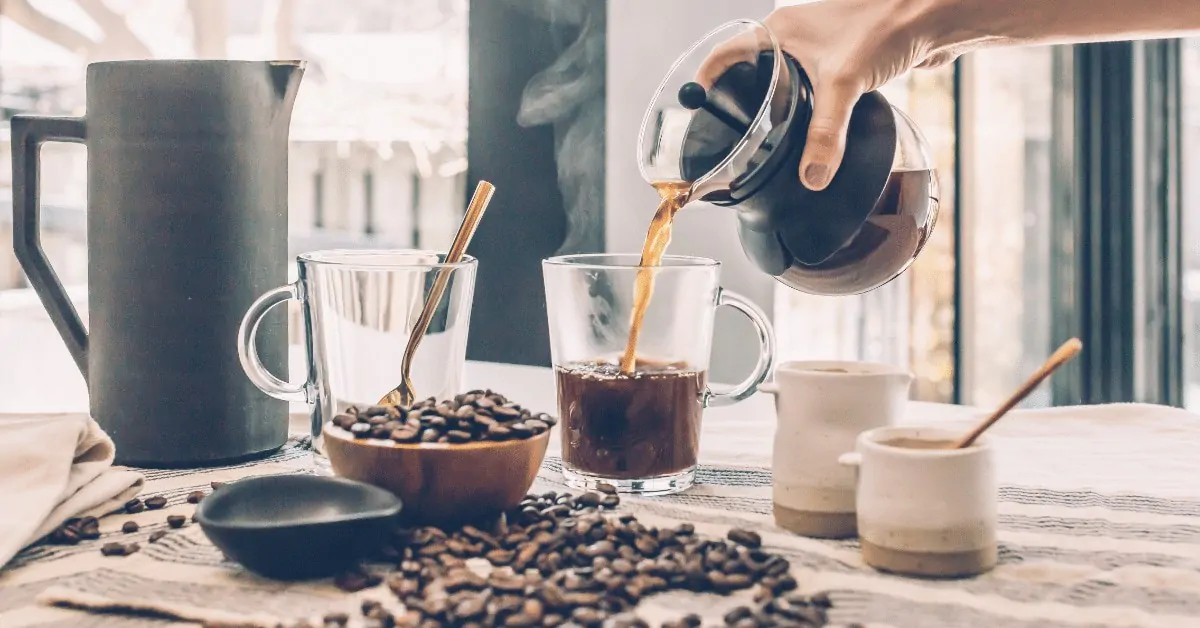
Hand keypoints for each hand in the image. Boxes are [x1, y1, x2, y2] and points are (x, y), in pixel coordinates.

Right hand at [697, 0, 953, 190]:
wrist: (933, 14)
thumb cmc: (885, 25)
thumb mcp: (844, 85)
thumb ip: (825, 135)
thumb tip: (811, 178)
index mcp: (778, 30)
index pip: (725, 55)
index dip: (707, 81)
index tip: (696, 109)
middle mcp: (794, 36)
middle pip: (752, 71)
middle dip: (742, 102)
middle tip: (734, 135)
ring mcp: (819, 47)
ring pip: (785, 81)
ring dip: (777, 107)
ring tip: (768, 139)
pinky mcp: (844, 59)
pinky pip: (814, 87)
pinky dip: (809, 108)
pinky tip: (814, 130)